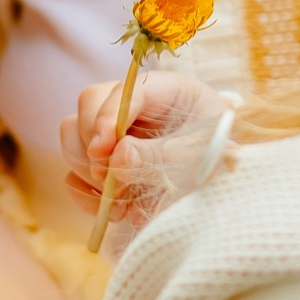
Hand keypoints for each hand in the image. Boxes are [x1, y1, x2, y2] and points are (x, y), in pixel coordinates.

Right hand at [60, 69, 224, 244]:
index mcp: (163, 91)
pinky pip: (74, 174)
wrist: (226, 184)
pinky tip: (115, 209)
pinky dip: (87, 194)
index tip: (103, 152)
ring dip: (88, 174)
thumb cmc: (221, 158)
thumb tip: (116, 159)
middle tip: (110, 181)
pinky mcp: (104, 164)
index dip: (106, 119)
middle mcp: (131, 107)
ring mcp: (112, 134)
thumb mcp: (200, 154)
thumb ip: (160, 155)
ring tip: (120, 202)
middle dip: (92, 149)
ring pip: (73, 140)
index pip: (121, 93)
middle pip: (86, 110)